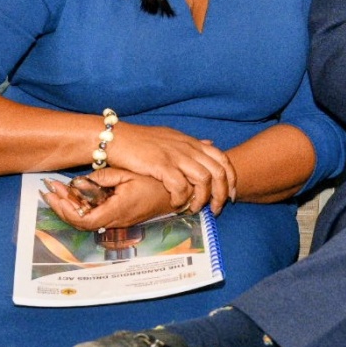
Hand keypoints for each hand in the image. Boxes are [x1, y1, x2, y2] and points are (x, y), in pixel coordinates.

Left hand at [42, 168, 173, 230]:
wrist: (180, 191)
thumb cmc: (157, 181)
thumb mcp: (128, 173)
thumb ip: (102, 179)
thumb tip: (78, 183)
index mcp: (116, 211)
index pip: (81, 219)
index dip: (64, 209)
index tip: (54, 194)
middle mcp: (115, 220)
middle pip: (80, 221)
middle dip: (62, 206)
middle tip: (50, 190)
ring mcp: (118, 220)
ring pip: (87, 219)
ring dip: (70, 206)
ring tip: (58, 190)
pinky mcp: (121, 216)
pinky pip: (96, 215)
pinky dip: (83, 205)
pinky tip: (75, 193)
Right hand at [103, 122, 236, 212]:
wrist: (114, 137)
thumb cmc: (141, 141)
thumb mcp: (172, 137)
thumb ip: (192, 144)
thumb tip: (210, 144)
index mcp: (191, 142)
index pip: (222, 158)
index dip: (231, 178)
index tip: (231, 195)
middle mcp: (187, 148)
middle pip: (218, 172)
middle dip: (221, 194)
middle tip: (215, 209)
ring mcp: (175, 156)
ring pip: (204, 180)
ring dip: (201, 199)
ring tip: (193, 209)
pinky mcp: (161, 165)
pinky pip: (180, 186)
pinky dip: (181, 198)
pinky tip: (175, 204)